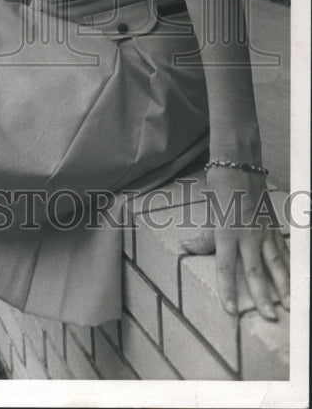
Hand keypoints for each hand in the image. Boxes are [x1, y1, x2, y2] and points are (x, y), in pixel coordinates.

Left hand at [181, 167, 289, 319]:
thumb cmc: (220, 188)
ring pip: (275, 263)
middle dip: (263, 296)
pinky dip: (289, 266)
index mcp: (227, 233)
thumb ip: (204, 237)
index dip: (227, 289)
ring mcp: (264, 231)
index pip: (225, 267)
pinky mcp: (274, 226)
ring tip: (291, 304)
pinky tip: (296, 280)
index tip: (230, 310)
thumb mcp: (210, 213)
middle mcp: (247, 235)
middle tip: (271, 317)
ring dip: (283, 285)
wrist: (239, 164)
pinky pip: (283, 250)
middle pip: (255, 270)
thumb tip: (185, 248)